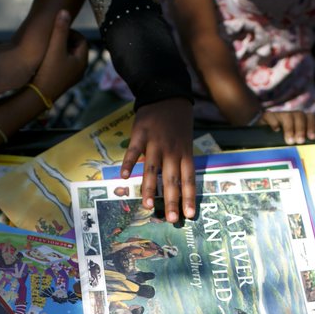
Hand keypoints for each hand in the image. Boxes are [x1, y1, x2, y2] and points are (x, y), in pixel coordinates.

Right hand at [26, 10, 88, 108]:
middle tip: (51, 38)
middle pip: (75, 47)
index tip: (57, 31)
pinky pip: (63, 63)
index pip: (81, 39)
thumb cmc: (48, 71)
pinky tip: (44, 58)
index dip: (70, 32)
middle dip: (64, 40)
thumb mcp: (55, 48)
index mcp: (82, 61)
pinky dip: (56, 58)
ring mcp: (71, 76)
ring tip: (47, 47)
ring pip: (68, 55)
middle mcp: (80, 69)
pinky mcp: (62, 80)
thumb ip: (60, 29)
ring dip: (59, 49)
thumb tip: (65, 11)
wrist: (39, 95)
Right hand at [122, 98, 196, 221]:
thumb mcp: (186, 140)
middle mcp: (172, 150)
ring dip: (150, 188)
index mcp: (185, 152)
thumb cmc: (178, 122)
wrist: (166, 93)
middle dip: (172, 200)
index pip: (188, 178)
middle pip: (172, 179)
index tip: (189, 215)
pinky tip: (125, 177)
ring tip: (148, 206)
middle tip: (172, 220)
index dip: (189, 197)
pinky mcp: (140, 134)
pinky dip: (129, 164)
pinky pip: (134, 151)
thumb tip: (178, 186)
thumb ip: (180, 161)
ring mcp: (155, 142)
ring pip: (153, 169)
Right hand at [259, 110, 314, 144]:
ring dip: (290, 128)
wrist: (261, 141)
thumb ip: (301, 147)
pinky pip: (270, 115)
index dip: (312, 126)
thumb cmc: (280, 146)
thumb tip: (311, 156)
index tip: (312, 138)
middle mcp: (291, 116)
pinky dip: (274, 122)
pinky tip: (275, 130)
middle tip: (300, 141)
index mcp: (300, 121)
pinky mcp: (266, 117)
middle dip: (301, 129)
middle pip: (299, 115)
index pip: (310, 117)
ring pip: (287, 115)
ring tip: (289, 141)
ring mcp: (278, 115)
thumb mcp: (293, 146)